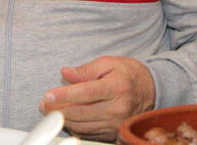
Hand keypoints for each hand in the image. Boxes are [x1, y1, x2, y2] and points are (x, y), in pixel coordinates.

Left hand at [39, 56, 155, 141]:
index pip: (85, 93)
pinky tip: (66, 119)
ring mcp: (116, 123)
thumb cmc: (128, 74)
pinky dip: (74, 127)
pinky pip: (89, 134)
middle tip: (44, 103)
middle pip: (81, 113)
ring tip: (50, 111)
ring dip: (63, 120)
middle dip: (58, 109)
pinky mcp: (114, 133)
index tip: (48, 95)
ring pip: (83, 126)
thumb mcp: (109, 63)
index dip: (64, 96)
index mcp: (116, 87)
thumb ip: (86, 70)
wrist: (152, 90)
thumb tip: (65, 73)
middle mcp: (118, 108)